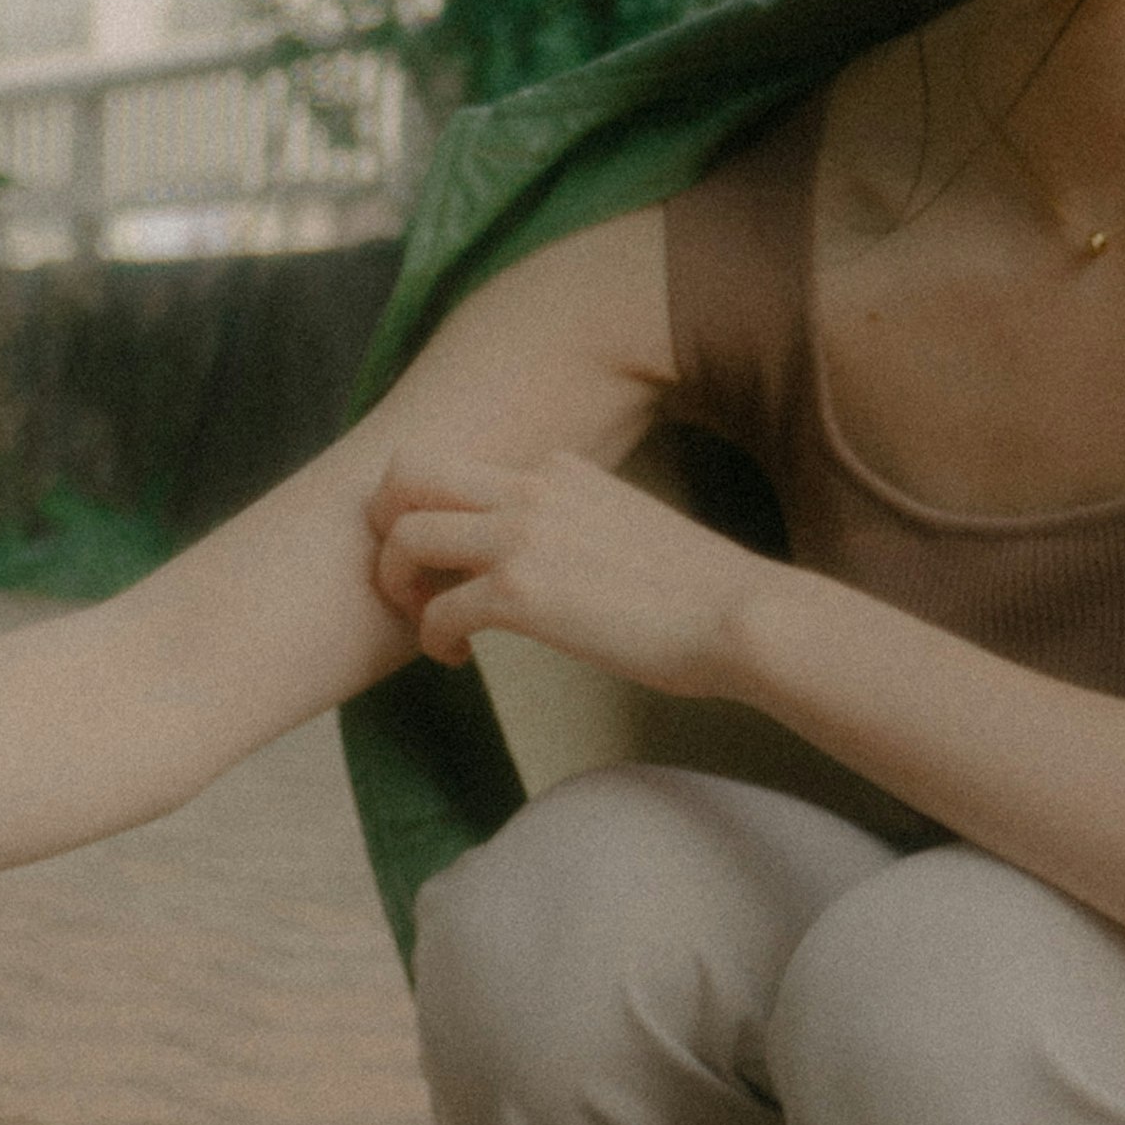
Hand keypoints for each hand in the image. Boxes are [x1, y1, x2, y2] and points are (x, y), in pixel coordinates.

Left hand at [363, 450, 765, 703]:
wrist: (741, 617)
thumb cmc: (694, 592)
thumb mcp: (622, 525)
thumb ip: (572, 523)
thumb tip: (544, 557)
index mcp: (556, 468)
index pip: (458, 466)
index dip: (432, 512)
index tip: (447, 561)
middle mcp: (532, 487)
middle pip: (406, 472)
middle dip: (383, 525)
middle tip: (406, 579)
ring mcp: (523, 535)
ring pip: (404, 536)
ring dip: (397, 585)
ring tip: (428, 624)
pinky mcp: (522, 593)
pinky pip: (436, 611)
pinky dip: (431, 640)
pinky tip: (458, 659)